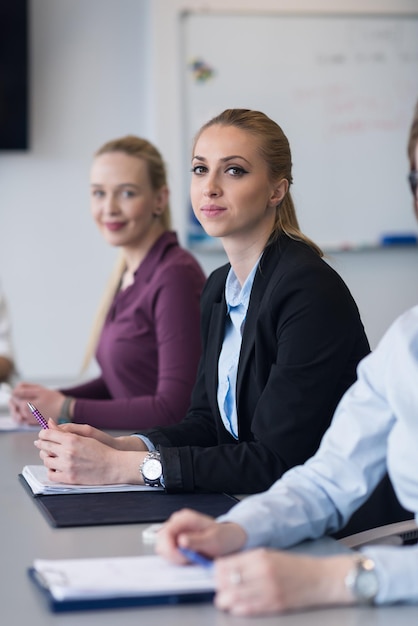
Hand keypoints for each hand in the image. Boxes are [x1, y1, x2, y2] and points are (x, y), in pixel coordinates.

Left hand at [11, 382, 65, 423]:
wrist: (64, 411)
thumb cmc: (54, 400)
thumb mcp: (39, 390)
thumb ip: (24, 390)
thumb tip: (13, 391)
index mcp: (24, 405)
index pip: (13, 397)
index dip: (16, 391)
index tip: (22, 389)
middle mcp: (24, 414)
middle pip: (13, 406)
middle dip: (15, 400)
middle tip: (20, 394)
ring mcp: (28, 420)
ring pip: (15, 414)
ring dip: (16, 408)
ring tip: (21, 402)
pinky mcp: (32, 424)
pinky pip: (21, 420)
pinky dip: (20, 415)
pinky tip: (25, 410)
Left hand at [34, 421, 147, 484]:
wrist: (113, 466)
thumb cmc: (101, 449)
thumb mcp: (85, 435)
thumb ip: (66, 430)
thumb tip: (50, 423)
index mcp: (72, 439)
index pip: (47, 434)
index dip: (43, 434)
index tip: (43, 435)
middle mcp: (68, 452)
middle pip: (45, 446)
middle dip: (41, 444)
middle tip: (42, 444)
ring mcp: (68, 466)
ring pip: (46, 461)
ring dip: (47, 457)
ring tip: (52, 456)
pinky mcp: (69, 478)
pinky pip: (51, 474)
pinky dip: (51, 470)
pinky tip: (55, 467)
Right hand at [156, 508, 246, 563]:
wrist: (228, 539)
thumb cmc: (222, 537)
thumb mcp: (212, 540)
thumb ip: (196, 541)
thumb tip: (181, 541)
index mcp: (185, 518)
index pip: (166, 533)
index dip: (170, 549)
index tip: (180, 559)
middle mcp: (178, 523)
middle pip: (161, 541)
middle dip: (171, 554)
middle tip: (186, 561)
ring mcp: (176, 531)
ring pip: (162, 547)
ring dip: (173, 557)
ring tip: (189, 559)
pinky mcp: (176, 540)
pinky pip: (168, 551)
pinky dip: (175, 558)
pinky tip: (187, 559)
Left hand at [214, 550, 354, 615]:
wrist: (320, 578)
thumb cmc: (294, 566)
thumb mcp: (269, 555)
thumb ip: (248, 561)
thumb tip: (225, 567)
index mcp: (260, 557)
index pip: (226, 564)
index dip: (216, 571)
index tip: (214, 573)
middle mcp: (262, 573)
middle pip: (227, 582)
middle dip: (219, 586)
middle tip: (218, 587)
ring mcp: (268, 590)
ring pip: (234, 598)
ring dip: (225, 600)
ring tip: (224, 599)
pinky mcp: (274, 605)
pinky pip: (248, 609)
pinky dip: (238, 609)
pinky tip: (236, 607)